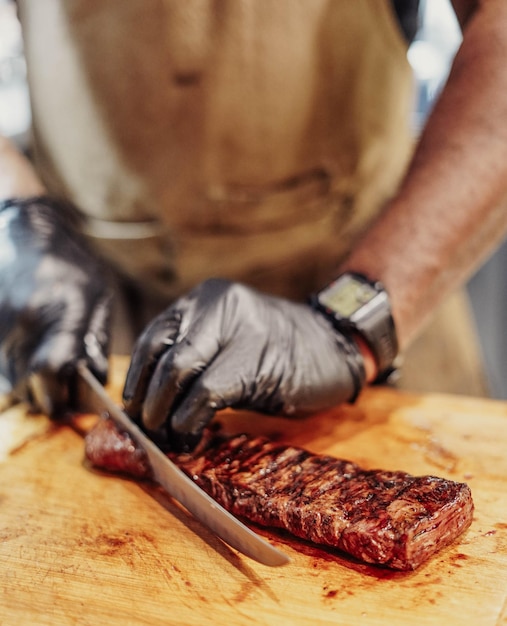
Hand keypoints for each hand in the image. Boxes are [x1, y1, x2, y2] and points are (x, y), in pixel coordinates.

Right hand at [0, 196, 111, 414]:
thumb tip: (93, 382)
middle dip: (52, 399)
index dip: (69, 395)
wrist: (23, 233)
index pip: (55, 373)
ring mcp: (0, 329)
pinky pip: (1, 371)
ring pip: (13, 386)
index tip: (81, 398)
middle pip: (31, 389)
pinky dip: (16, 374)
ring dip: (33, 388)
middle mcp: (24, 324)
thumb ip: (95, 341)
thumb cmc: (68, 264)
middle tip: (66, 389)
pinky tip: (32, 356)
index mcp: (59, 313)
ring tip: (50, 368)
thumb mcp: (98, 296)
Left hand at [123, 278, 364, 439]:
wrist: (336, 347)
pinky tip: (190, 437)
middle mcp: (217, 305)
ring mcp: (238, 329)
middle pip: (161, 355)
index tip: (132, 411)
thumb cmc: (279, 353)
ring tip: (166, 439)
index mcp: (205, 299)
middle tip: (146, 432)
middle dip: (145, 402)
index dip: (136, 380)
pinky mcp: (255, 360)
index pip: (153, 338)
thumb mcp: (229, 341)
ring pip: (177, 372)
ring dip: (163, 415)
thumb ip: (193, 358)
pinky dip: (188, 422)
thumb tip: (147, 403)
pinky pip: (205, 394)